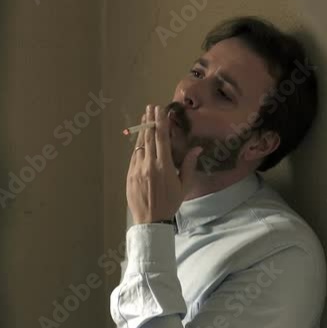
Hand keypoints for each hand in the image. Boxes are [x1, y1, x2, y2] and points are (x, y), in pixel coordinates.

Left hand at [126, 104, 203, 223]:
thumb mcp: (184, 186)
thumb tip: (197, 148)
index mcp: (164, 166)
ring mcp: (136, 168)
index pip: (161, 138)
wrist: (151, 220)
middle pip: (148, 137)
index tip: (160, 110)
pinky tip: (141, 140)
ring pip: (139, 145)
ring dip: (142, 131)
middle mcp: (148, 164)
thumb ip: (189, 165)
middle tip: (150, 107)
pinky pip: (134, 156)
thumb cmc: (171, 203)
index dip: (160, 122)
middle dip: (149, 120)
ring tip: (144, 118)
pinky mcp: (129, 174)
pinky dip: (138, 145)